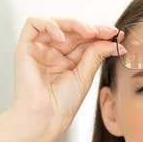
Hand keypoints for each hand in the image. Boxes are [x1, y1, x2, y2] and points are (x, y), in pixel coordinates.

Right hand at [12, 17, 125, 141]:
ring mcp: (39, 49)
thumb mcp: (84, 76)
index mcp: (67, 61)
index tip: (118, 36)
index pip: (84, 40)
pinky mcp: (24, 48)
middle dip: (93, 29)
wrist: (44, 118)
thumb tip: (112, 42)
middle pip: (73, 30)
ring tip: (90, 33)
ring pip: (56, 23)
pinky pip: (33, 24)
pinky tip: (63, 38)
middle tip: (110, 32)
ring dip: (75, 24)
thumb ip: (96, 55)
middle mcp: (53, 53)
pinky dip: (49, 25)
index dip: (101, 35)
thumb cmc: (62, 104)